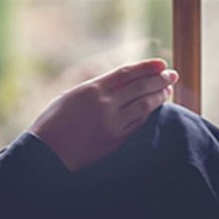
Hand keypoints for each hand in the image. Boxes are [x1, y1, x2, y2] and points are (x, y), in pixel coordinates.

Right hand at [29, 58, 178, 171]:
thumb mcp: (69, 97)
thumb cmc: (51, 124)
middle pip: (139, 87)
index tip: (161, 64)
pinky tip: (154, 109)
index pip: (127, 73)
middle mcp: (104, 105)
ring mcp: (112, 124)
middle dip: (159, 80)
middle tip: (172, 75)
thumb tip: (116, 84)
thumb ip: (94, 89)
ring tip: (167, 90)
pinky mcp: (115, 141)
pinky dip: (148, 115)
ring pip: (143, 106)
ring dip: (158, 97)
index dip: (147, 67)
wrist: (46, 155)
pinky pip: (137, 125)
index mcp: (92, 90)